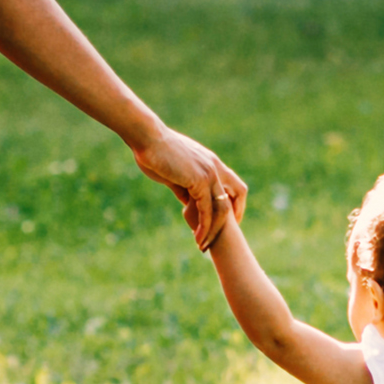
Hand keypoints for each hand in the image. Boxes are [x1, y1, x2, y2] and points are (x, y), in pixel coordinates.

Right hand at [130, 123, 244, 247]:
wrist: (147, 138)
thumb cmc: (155, 152)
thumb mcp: (174, 173)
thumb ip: (184, 188)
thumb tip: (187, 203)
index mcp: (211, 163)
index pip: (234, 185)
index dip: (234, 203)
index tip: (227, 220)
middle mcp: (215, 167)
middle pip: (237, 195)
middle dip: (232, 219)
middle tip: (220, 237)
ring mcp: (209, 173)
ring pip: (222, 208)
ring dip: (214, 230)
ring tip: (203, 245)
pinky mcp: (199, 180)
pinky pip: (207, 210)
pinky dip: (204, 226)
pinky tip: (197, 237)